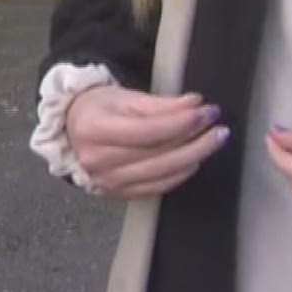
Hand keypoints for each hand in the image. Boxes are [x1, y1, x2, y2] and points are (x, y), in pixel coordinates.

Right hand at [67, 86, 228, 200]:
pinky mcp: (117, 194)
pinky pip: (157, 188)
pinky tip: (194, 160)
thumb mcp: (125, 97)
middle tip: (219, 128)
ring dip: (194, 158)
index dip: (183, 122)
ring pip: (162, 174)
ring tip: (213, 141)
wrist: (72, 129)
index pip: (150, 130)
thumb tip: (195, 105)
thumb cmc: (98, 108)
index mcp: (95, 129)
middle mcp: (98, 160)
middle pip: (159, 155)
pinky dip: (180, 174)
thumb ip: (161, 103)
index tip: (207, 111)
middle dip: (197, 142)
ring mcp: (107, 182)